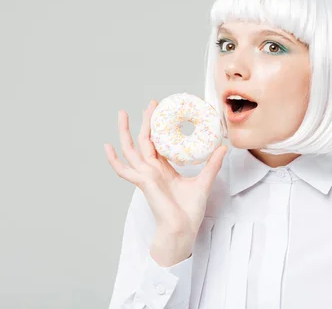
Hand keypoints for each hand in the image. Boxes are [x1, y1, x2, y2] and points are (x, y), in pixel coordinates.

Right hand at [104, 100, 227, 238]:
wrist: (183, 228)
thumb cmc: (190, 210)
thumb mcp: (204, 181)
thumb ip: (212, 164)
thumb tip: (223, 147)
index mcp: (164, 169)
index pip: (159, 143)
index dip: (160, 127)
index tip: (163, 111)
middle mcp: (153, 170)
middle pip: (145, 140)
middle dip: (146, 122)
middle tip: (151, 104)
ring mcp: (146, 176)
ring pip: (132, 150)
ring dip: (125, 132)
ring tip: (122, 114)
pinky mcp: (143, 183)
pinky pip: (125, 171)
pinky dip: (114, 160)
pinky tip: (107, 147)